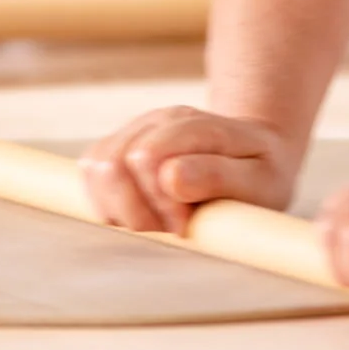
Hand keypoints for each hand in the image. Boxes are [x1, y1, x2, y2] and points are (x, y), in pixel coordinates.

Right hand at [80, 107, 300, 234]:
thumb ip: (219, 176)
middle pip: (111, 165)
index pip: (147, 159)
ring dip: (118, 209)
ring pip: (94, 168)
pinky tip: (138, 214)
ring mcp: (134, 131)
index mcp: (193, 125)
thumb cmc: (259, 174)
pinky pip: (89, 172)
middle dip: (135, 211)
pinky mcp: (117, 146)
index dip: (160, 204)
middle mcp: (158, 120)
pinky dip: (105, 202)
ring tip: (155, 222)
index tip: (186, 226)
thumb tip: (170, 177)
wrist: (251, 154)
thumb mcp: (260, 179)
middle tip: (170, 228)